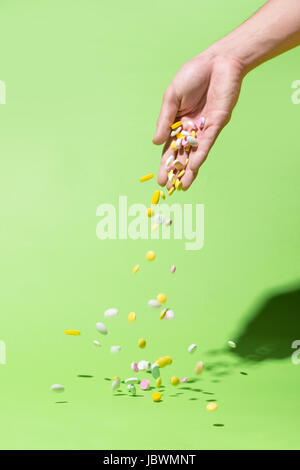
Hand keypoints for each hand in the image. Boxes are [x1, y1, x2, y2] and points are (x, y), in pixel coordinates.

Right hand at [153, 52, 244, 189]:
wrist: (217, 61)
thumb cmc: (193, 75)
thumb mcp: (171, 98)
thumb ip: (164, 120)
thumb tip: (155, 142)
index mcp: (178, 122)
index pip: (170, 148)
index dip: (165, 163)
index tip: (160, 179)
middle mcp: (192, 129)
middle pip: (182, 154)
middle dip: (176, 171)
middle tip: (169, 188)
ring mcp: (205, 127)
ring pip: (195, 153)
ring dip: (190, 170)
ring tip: (184, 185)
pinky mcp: (217, 123)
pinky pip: (207, 141)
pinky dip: (200, 153)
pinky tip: (194, 166)